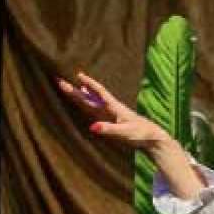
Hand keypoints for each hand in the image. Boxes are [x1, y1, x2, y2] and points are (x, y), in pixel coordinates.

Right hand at [55, 72, 175, 150]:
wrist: (153, 138)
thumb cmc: (141, 135)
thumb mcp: (124, 133)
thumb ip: (108, 129)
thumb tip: (92, 126)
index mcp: (114, 108)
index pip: (100, 93)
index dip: (90, 84)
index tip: (78, 74)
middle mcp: (112, 108)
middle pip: (91, 97)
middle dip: (76, 90)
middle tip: (60, 81)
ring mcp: (112, 114)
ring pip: (93, 102)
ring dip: (83, 95)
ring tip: (72, 87)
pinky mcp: (114, 120)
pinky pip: (97, 109)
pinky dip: (90, 103)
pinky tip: (88, 100)